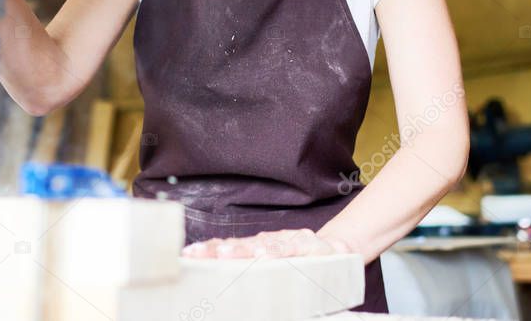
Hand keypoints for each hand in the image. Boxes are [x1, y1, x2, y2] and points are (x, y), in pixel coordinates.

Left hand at [181, 229, 352, 258]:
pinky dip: (276, 251)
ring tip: (223, 255)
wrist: (342, 250)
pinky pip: (291, 248)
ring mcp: (288, 241)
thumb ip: (255, 273)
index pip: (229, 247)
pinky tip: (264, 256)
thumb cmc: (305, 263)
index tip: (188, 255)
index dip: (208, 251)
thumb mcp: (278, 268)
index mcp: (258, 247)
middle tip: (197, 255)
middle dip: (216, 250)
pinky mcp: (309, 245)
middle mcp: (270, 241)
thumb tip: (227, 290)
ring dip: (240, 251)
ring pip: (261, 245)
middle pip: (239, 244)